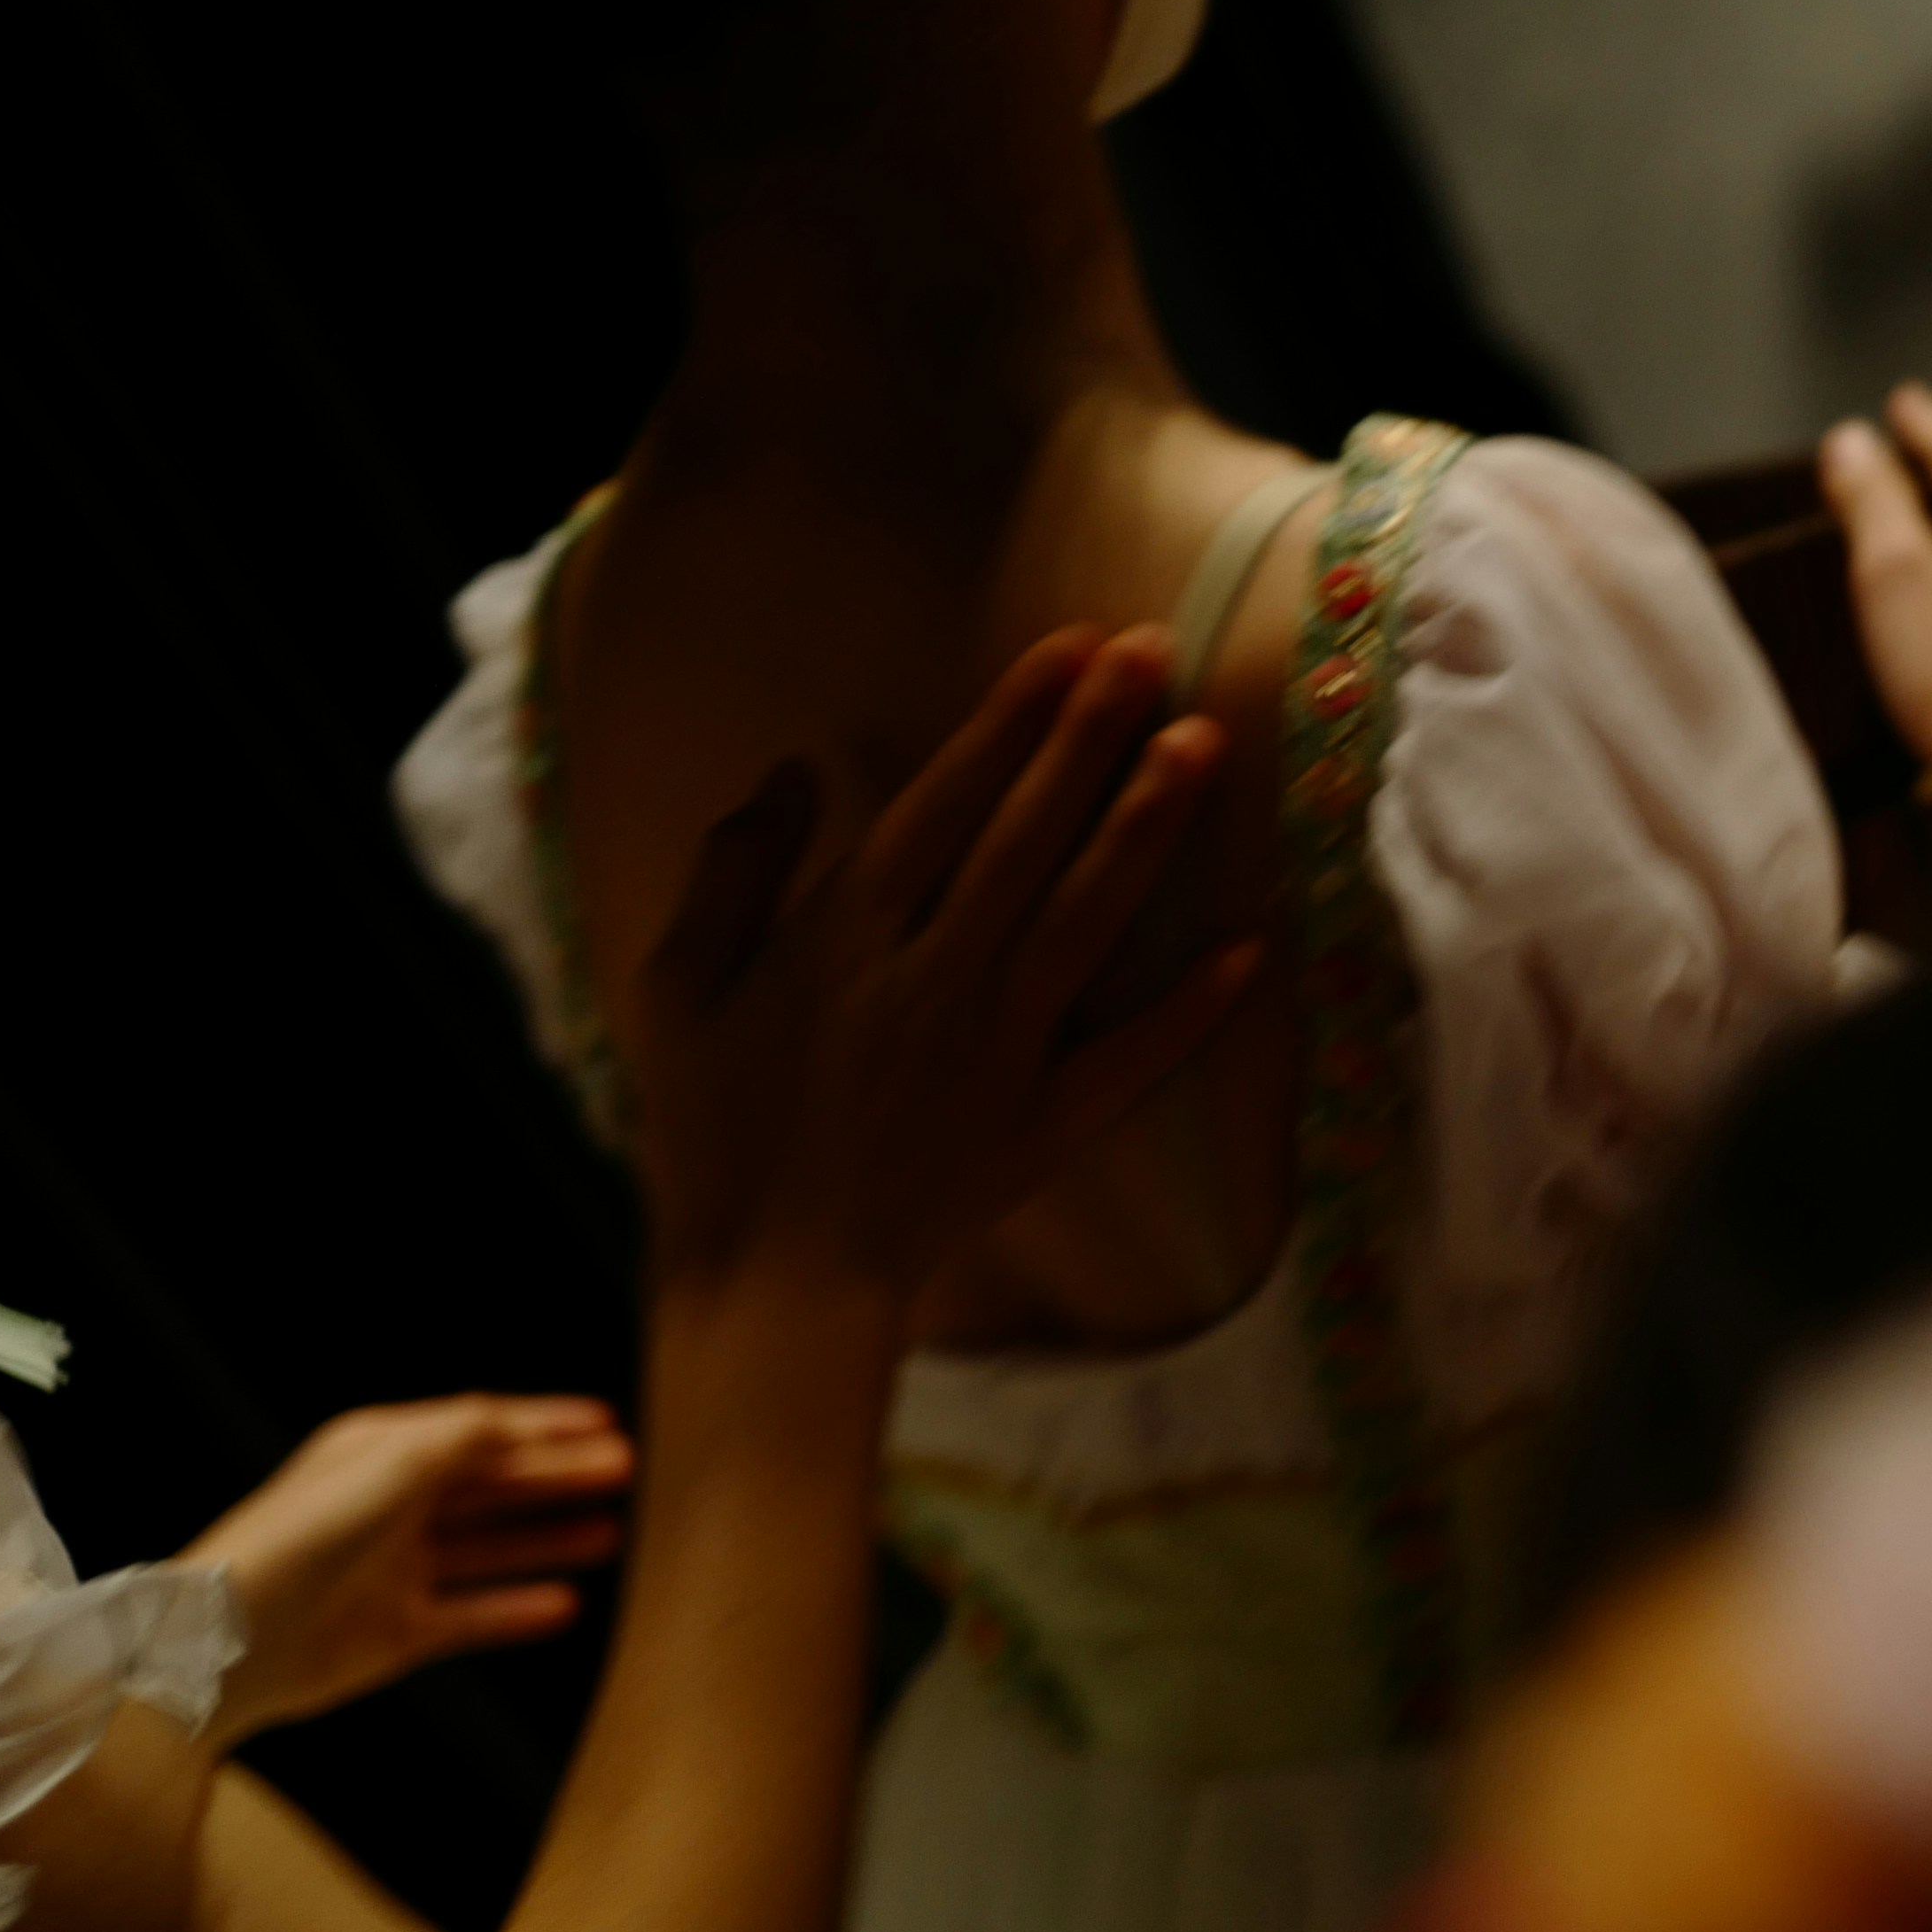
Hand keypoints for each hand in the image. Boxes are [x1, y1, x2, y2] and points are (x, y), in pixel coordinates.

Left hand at [186, 1395, 636, 1748]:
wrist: (233, 1639)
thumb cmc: (302, 1537)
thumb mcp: (394, 1462)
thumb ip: (467, 1437)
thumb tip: (519, 1425)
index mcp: (381, 1453)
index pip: (478, 1429)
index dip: (543, 1424)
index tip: (605, 1422)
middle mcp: (389, 1507)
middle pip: (491, 1485)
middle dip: (557, 1477)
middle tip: (624, 1471)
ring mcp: (395, 1571)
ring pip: (490, 1548)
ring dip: (548, 1538)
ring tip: (611, 1532)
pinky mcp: (398, 1631)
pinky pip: (473, 1615)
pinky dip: (518, 1609)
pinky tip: (566, 1604)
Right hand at [624, 627, 1256, 1299]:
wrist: (770, 1282)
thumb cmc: (715, 1127)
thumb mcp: (680, 989)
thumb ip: (734, 874)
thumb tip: (791, 772)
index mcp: (843, 941)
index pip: (942, 806)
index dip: (1008, 722)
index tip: (1067, 650)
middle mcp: (931, 982)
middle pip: (1026, 841)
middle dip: (1090, 740)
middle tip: (1153, 652)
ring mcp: (995, 1057)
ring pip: (1084, 923)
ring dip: (1144, 833)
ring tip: (1199, 746)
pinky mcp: (1041, 1130)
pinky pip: (1127, 1062)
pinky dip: (1188, 1010)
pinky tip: (1251, 949)